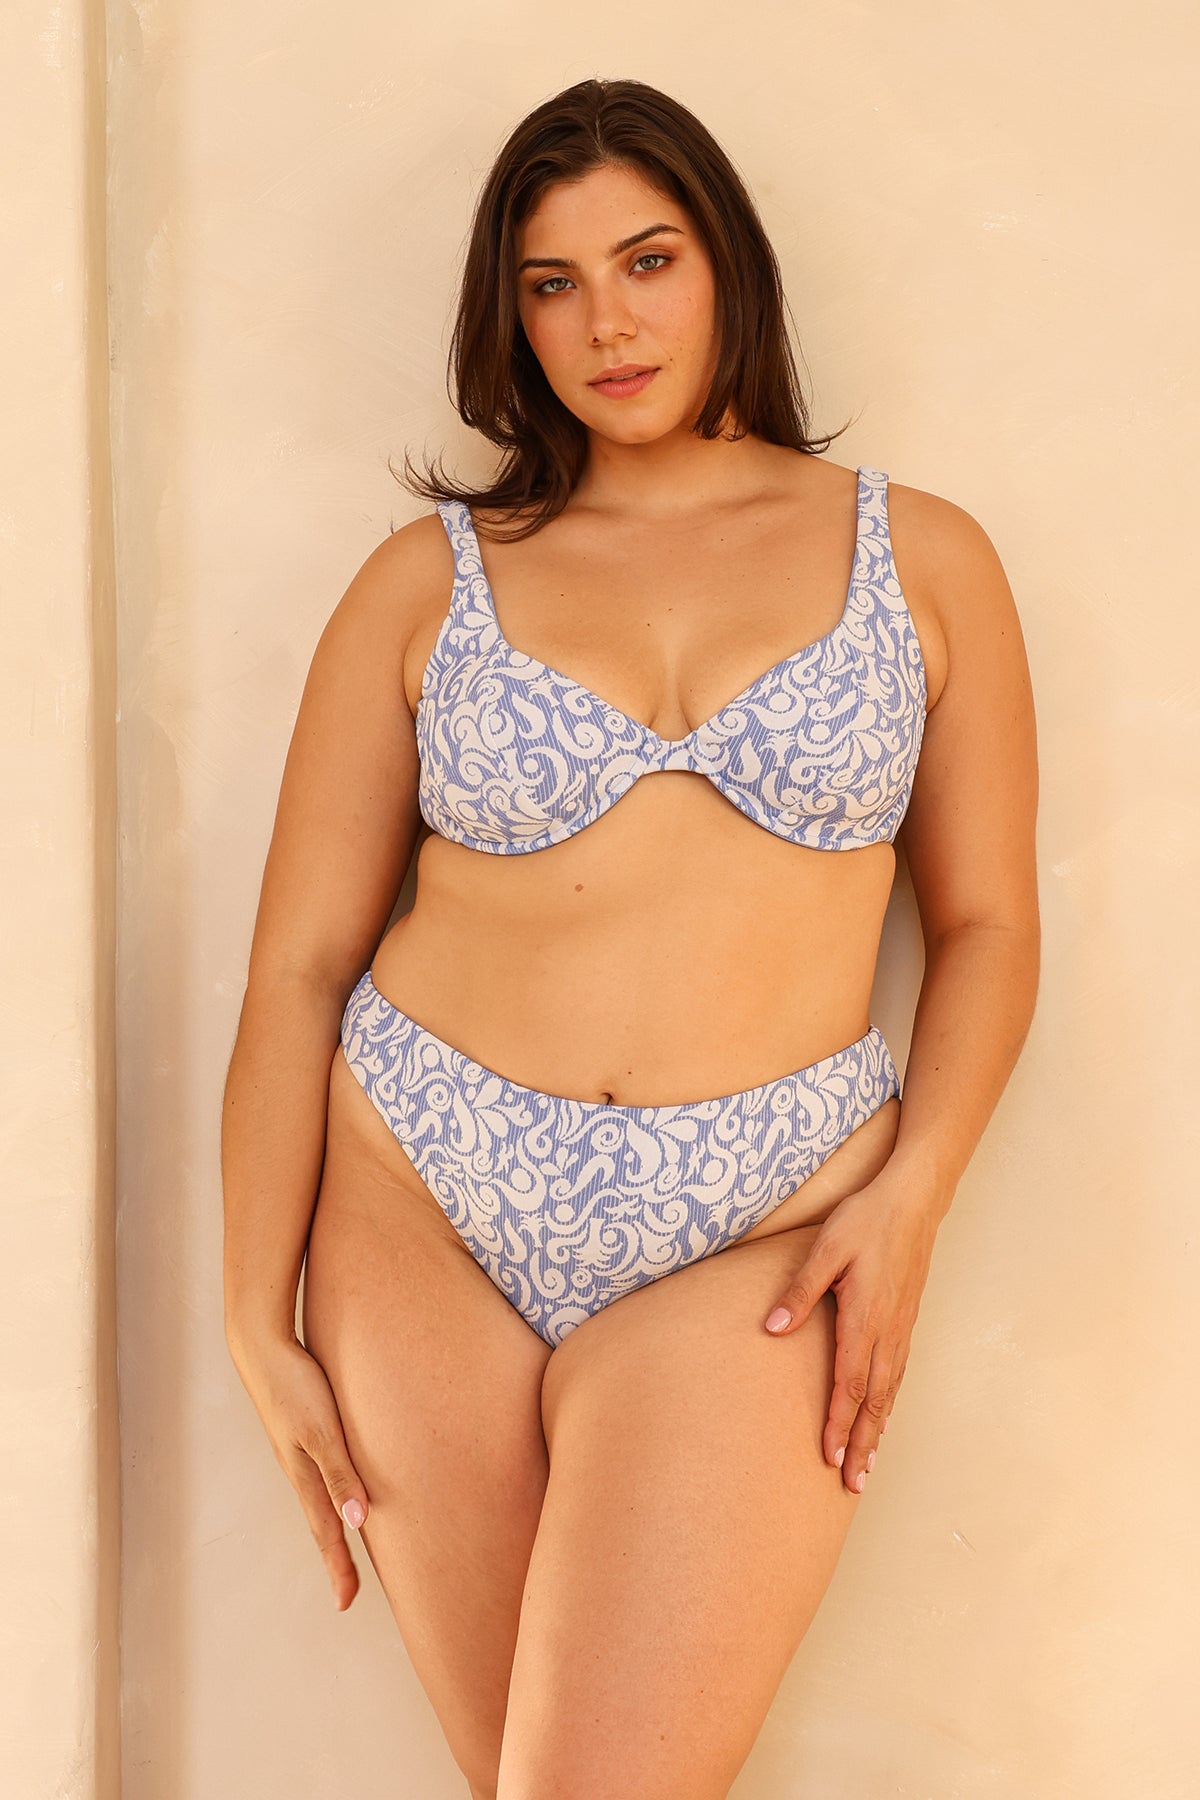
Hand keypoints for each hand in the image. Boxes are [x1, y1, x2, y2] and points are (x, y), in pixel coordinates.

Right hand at [227, 1328, 370, 1609]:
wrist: (262, 1348)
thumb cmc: (296, 1386)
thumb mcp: (323, 1432)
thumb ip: (341, 1474)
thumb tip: (357, 1521)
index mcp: (305, 1476)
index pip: (327, 1533)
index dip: (338, 1567)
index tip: (346, 1603)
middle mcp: (300, 1469)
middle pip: (321, 1522)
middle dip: (335, 1557)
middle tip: (348, 1590)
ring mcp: (297, 1451)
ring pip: (318, 1499)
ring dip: (331, 1527)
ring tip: (341, 1548)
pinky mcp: (299, 1430)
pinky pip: (318, 1474)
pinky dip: (329, 1494)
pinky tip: (335, 1488)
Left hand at [763, 1172, 940, 1494]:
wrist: (913, 1199)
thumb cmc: (866, 1220)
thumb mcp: (824, 1249)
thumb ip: (799, 1292)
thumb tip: (772, 1330)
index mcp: (864, 1318)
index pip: (850, 1384)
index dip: (839, 1424)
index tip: (830, 1458)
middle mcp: (887, 1331)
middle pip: (874, 1401)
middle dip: (862, 1444)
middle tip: (853, 1485)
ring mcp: (901, 1326)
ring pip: (890, 1391)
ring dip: (877, 1430)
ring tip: (868, 1465)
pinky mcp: (907, 1318)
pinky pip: (899, 1373)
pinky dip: (890, 1402)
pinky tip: (883, 1415)